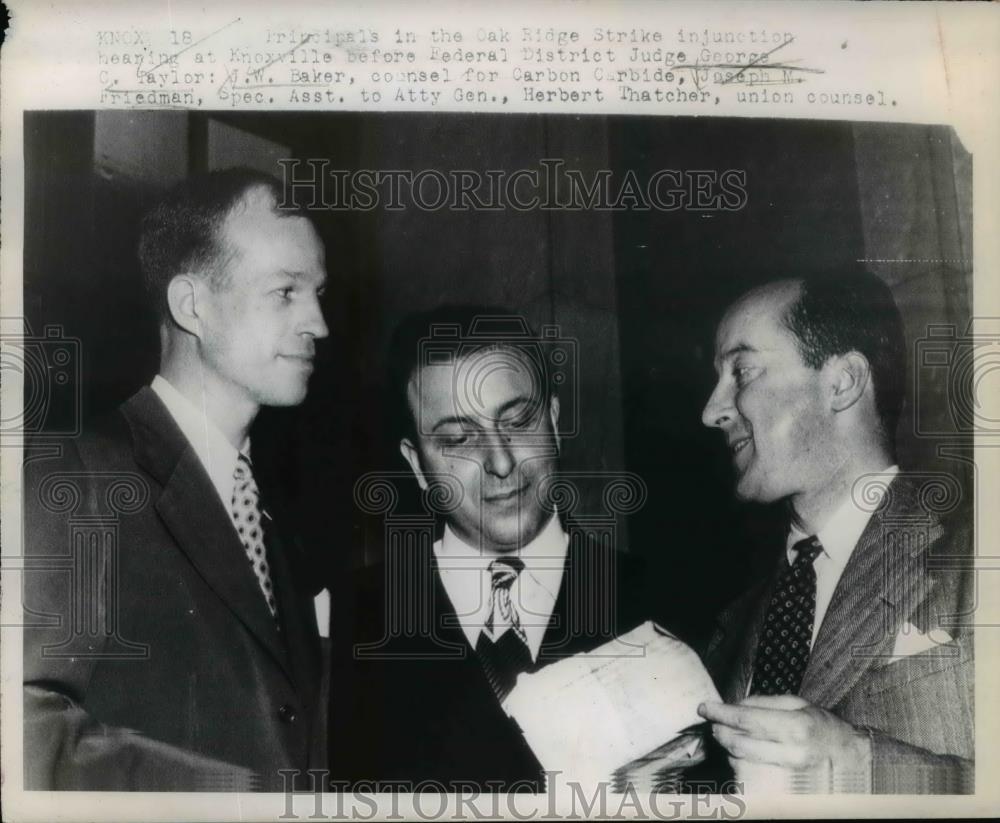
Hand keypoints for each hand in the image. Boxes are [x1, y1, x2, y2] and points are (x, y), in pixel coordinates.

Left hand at [698, 695, 871, 790]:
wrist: (850, 760)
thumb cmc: (823, 728)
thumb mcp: (798, 704)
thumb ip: (764, 703)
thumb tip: (734, 705)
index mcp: (795, 728)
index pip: (746, 721)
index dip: (721, 713)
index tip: (705, 707)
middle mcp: (791, 754)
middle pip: (739, 744)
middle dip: (720, 731)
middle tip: (714, 722)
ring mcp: (788, 776)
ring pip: (740, 762)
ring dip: (729, 747)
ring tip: (733, 736)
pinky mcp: (784, 790)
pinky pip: (749, 777)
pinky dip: (740, 763)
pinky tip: (745, 754)